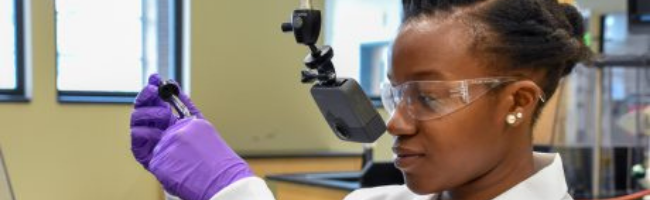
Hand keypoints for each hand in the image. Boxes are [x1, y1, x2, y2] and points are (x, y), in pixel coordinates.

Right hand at [130, 74, 252, 199]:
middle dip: (146, 96)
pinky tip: (158, 134)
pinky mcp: (145, 154)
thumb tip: (175, 86)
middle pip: (142, 107)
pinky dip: (146, 133)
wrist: (207, 175)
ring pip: (137, 120)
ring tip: (166, 117)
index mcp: (166, 119)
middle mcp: (155, 128)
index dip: (153, 88)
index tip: (155, 77)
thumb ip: (184, 104)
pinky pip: (137, 139)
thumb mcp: (195, 122)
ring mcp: (149, 141)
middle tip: (153, 90)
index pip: (155, 100)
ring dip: (150, 114)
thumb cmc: (203, 149)